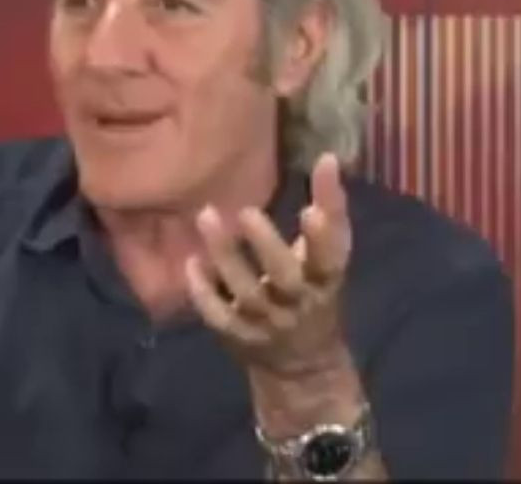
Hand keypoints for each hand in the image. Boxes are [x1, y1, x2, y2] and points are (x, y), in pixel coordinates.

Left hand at [184, 152, 350, 377]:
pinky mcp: (238, 336)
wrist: (303, 363)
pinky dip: (203, 291)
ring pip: (246, 293)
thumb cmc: (315, 291)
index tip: (310, 210)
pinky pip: (219, 315)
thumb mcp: (329, 256)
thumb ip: (330, 209)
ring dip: (225, 256)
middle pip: (284, 277)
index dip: (323, 236)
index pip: (330, 259)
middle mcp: (298, 303)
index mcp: (326, 280)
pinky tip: (191, 262)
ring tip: (206, 216)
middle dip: (266, 246)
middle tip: (247, 211)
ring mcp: (267, 323)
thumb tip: (327, 157)